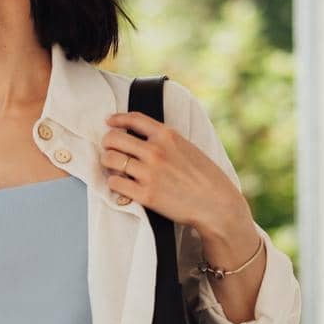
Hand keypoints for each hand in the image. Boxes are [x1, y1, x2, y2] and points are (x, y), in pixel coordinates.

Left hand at [101, 110, 251, 240]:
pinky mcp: (145, 195)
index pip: (134, 119)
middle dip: (108, 143)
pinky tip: (121, 184)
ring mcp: (149, 173)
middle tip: (110, 149)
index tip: (109, 121)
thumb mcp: (187, 147)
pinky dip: (114, 182)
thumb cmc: (205, 177)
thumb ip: (165, 140)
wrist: (216, 204)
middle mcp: (155, 151)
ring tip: (115, 167)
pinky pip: (114, 183)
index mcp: (168, 136)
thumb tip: (141, 137)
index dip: (117, 119)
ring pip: (110, 160)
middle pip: (114, 138)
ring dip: (108, 163)